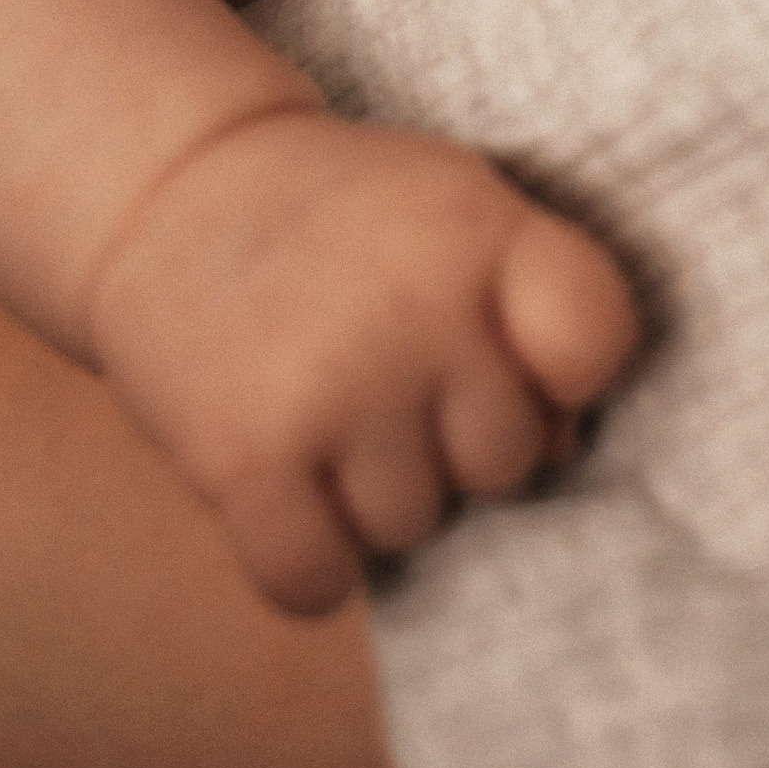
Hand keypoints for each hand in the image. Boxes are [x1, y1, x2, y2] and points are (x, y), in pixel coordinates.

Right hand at [88, 111, 640, 616]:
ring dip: (368, 497)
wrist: (172, 185)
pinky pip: (316, 582)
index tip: (507, 349)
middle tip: (383, 374)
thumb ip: (535, 311)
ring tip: (322, 405)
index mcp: (484, 228)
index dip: (563, 377)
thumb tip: (563, 453)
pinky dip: (303, 562)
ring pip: (410, 532)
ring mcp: (333, 384)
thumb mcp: (457, 211)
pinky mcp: (244, 457)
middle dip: (454, 443)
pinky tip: (284, 486)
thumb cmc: (347, 220)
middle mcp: (419, 305)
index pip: (596, 343)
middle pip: (506, 464)